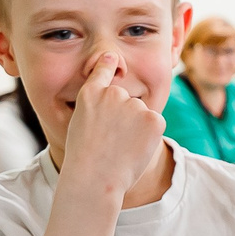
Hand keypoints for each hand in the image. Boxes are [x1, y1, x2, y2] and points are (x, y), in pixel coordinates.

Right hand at [61, 51, 167, 197]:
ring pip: (142, 114)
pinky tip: (134, 149)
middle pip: (128, 101)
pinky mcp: (153, 118)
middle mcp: (113, 93)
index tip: (113, 57)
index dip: (109, 64)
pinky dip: (149, 136)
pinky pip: (155, 124)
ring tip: (121, 148)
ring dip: (138, 128)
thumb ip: (98, 109)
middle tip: (113, 142)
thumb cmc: (84, 160)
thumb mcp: (80, 125)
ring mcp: (133, 105)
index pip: (103, 70)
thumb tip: (115, 107)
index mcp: (90, 94)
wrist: (95, 178)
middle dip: (126, 118)